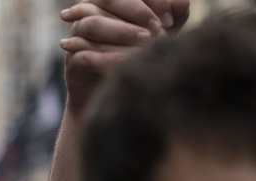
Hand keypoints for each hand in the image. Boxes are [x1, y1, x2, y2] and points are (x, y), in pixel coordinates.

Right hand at [60, 0, 189, 112]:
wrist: (113, 95)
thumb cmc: (138, 57)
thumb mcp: (161, 36)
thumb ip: (173, 17)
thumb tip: (183, 2)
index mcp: (109, 0)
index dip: (151, 0)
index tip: (170, 19)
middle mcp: (89, 11)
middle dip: (136, 12)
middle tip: (158, 30)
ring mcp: (76, 35)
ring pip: (92, 24)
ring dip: (120, 31)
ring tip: (145, 43)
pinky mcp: (72, 61)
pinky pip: (84, 53)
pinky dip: (106, 57)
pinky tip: (125, 63)